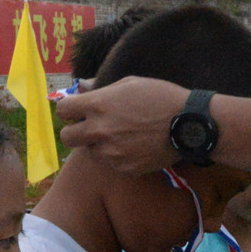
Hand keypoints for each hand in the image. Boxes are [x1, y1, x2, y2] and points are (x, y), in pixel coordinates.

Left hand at [55, 76, 189, 173]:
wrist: (188, 125)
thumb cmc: (161, 97)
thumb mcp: (130, 83)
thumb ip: (101, 88)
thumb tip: (82, 87)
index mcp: (98, 105)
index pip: (62, 110)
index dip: (69, 110)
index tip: (77, 110)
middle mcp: (99, 130)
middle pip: (66, 137)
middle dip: (75, 131)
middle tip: (90, 127)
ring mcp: (111, 153)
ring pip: (89, 152)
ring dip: (98, 145)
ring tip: (120, 135)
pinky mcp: (124, 168)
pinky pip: (110, 163)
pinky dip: (116, 157)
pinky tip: (133, 146)